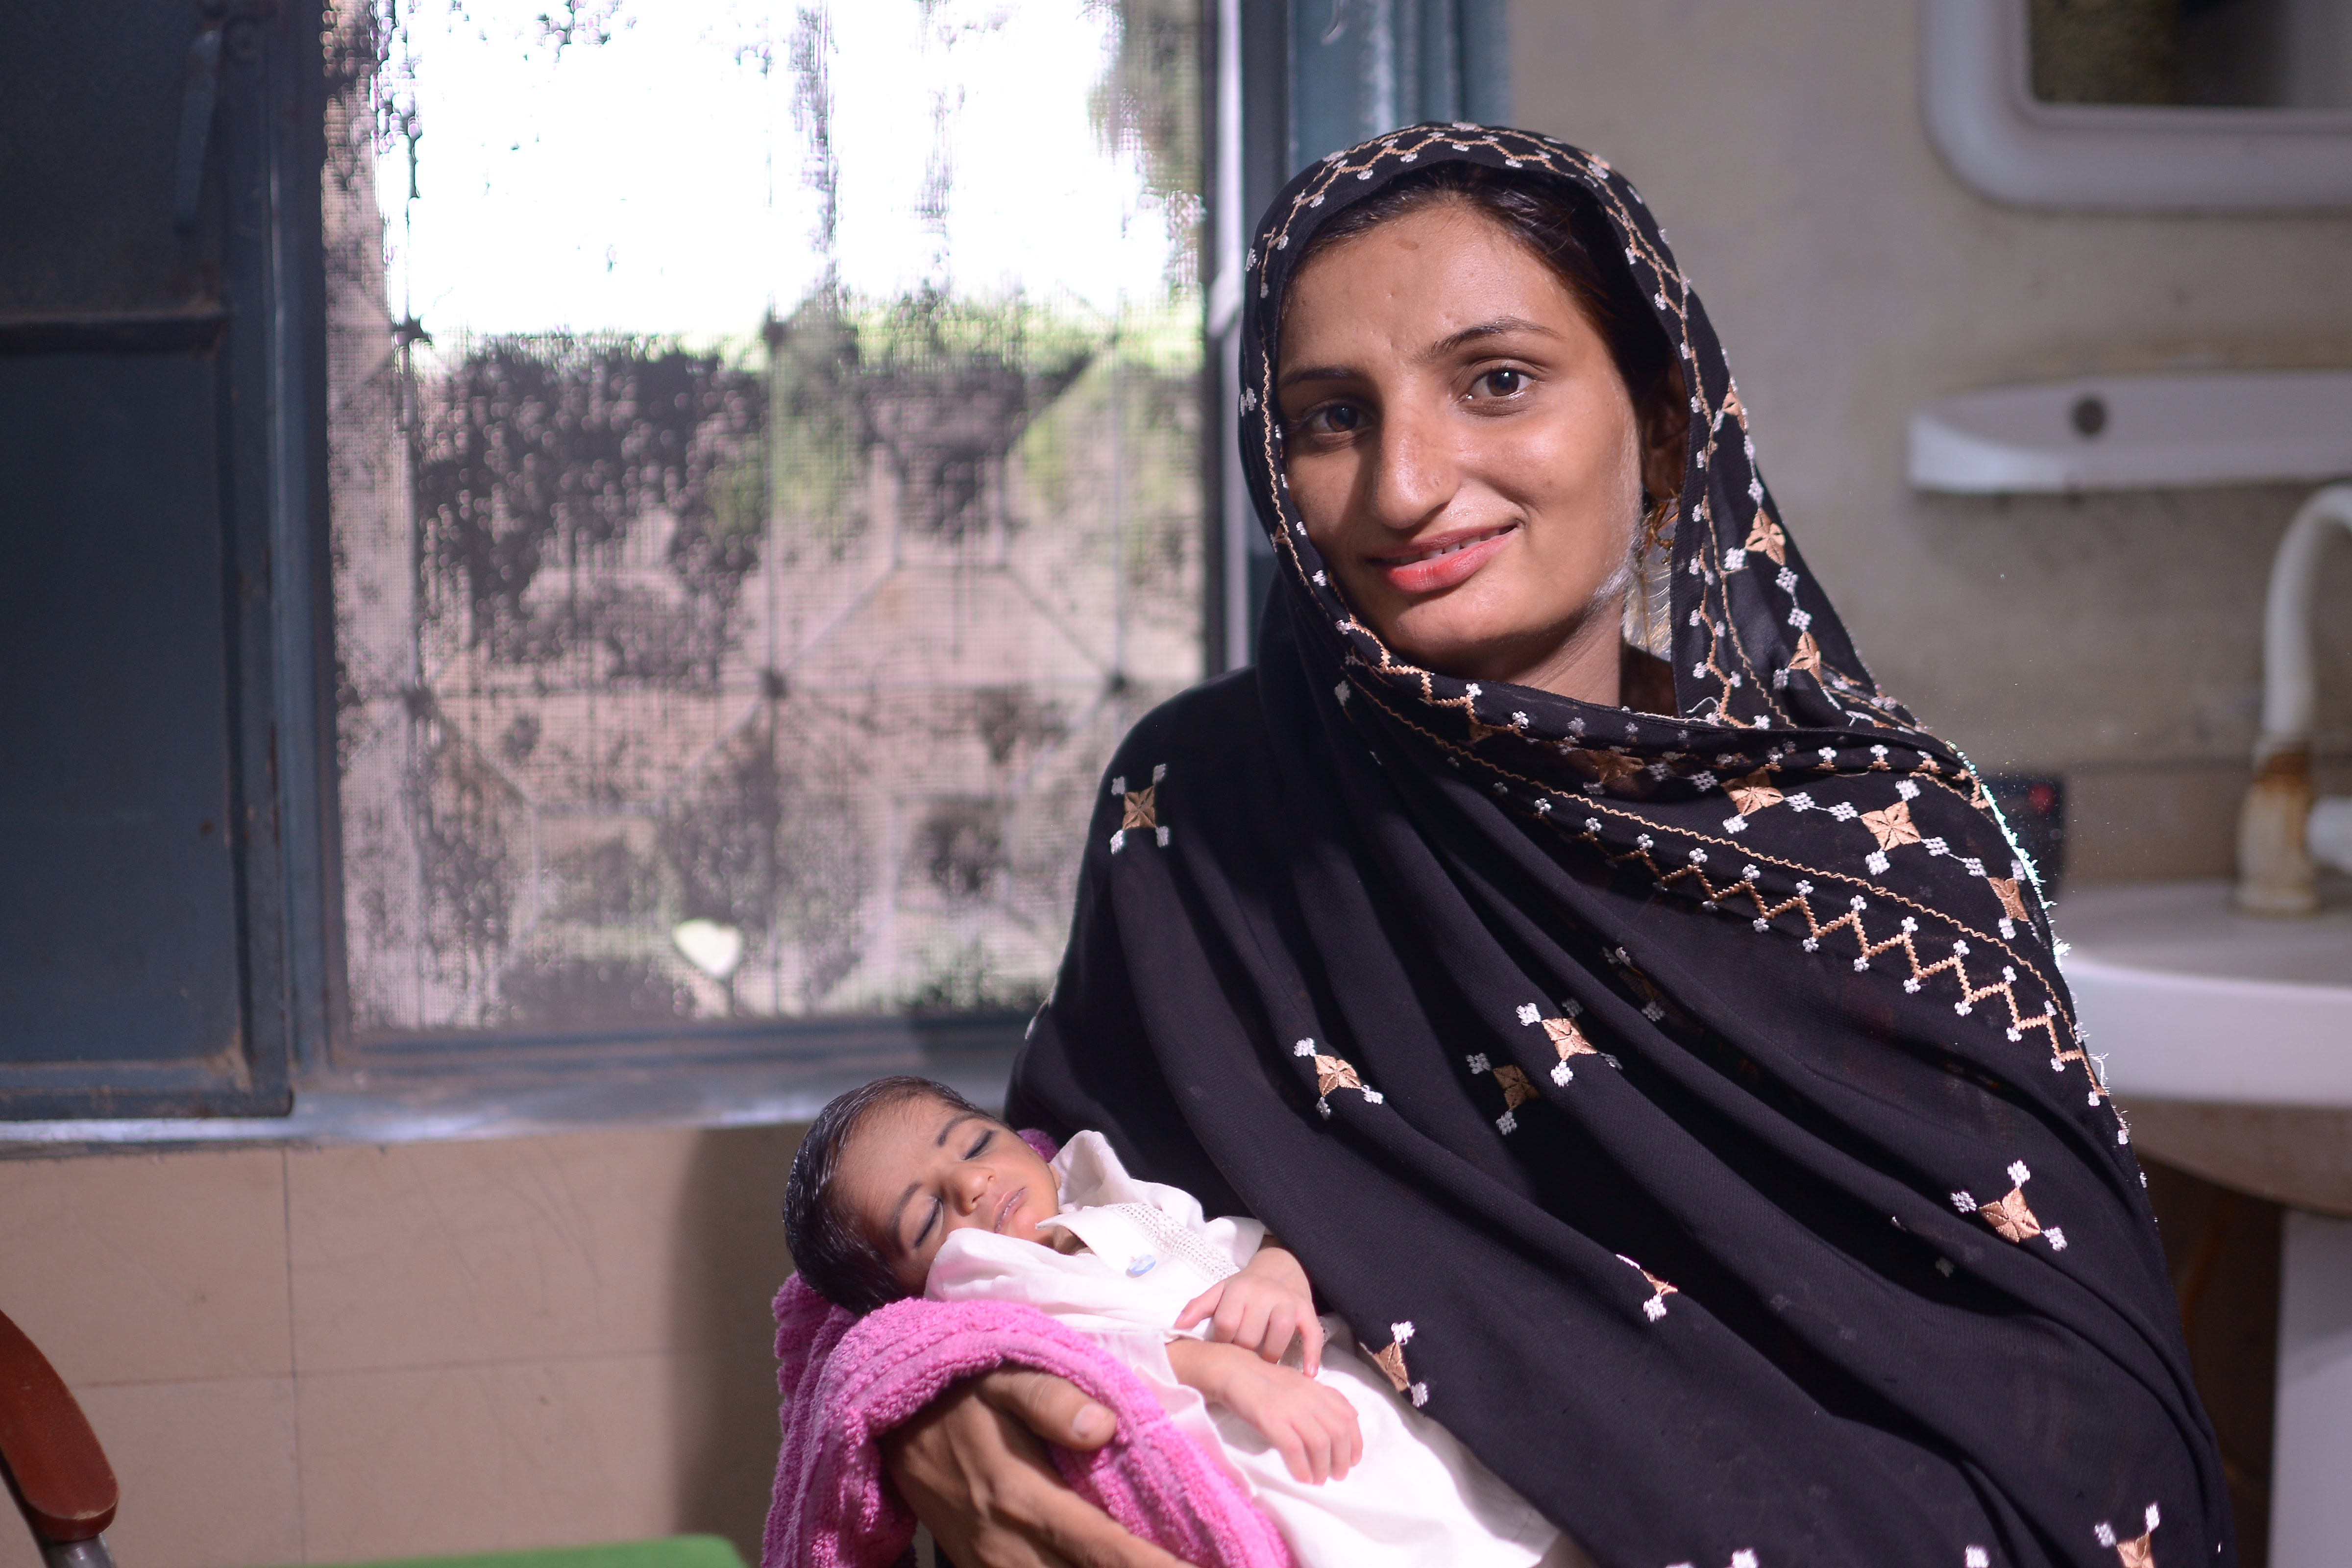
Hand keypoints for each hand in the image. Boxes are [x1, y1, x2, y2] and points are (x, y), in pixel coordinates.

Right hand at [879, 1368, 1190, 1567]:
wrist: (892, 1425)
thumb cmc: (960, 1393)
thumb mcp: (1001, 1376)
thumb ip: (1050, 1398)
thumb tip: (1104, 1424)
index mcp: (1026, 1498)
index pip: (1108, 1549)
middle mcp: (1012, 1548)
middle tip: (1216, 1565)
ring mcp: (996, 1567)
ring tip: (1169, 1565)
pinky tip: (1119, 1563)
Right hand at [1172, 1340, 1362, 1484]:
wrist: (1232, 1371)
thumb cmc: (1265, 1381)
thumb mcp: (1299, 1384)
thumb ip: (1322, 1398)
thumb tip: (1348, 1417)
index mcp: (1317, 1388)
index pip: (1348, 1415)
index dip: (1355, 1440)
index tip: (1354, 1459)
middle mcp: (1308, 1396)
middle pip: (1338, 1432)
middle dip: (1342, 1458)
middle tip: (1338, 1476)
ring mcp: (1290, 1407)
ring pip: (1319, 1442)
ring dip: (1323, 1467)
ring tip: (1319, 1480)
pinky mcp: (1270, 1419)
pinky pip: (1293, 1448)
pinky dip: (1301, 1467)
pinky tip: (1302, 1478)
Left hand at [1174, 1244, 1323, 1372]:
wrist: (1280, 1267)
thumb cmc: (1244, 1288)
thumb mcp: (1220, 1291)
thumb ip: (1198, 1307)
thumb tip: (1176, 1327)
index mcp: (1238, 1289)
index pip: (1226, 1324)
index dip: (1222, 1343)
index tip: (1224, 1350)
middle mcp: (1264, 1293)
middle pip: (1251, 1335)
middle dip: (1245, 1352)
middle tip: (1244, 1359)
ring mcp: (1287, 1301)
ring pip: (1280, 1333)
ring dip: (1272, 1356)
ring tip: (1266, 1366)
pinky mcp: (1307, 1310)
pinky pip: (1312, 1334)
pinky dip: (1312, 1355)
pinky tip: (1307, 1374)